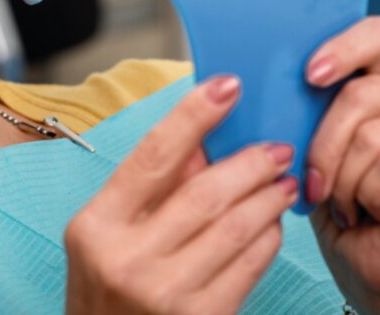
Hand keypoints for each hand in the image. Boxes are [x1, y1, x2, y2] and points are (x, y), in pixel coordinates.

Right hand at [64, 76, 297, 314]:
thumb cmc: (106, 292)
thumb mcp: (106, 236)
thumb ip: (149, 188)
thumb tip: (202, 138)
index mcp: (96, 225)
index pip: (153, 156)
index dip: (193, 115)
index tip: (227, 86)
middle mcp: (128, 259)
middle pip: (204, 192)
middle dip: (249, 163)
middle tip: (276, 148)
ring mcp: (165, 293)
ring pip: (235, 228)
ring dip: (268, 197)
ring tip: (283, 181)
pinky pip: (249, 266)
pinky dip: (268, 237)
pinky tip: (272, 223)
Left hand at [305, 17, 379, 313]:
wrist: (364, 263)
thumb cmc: (332, 201)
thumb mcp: (305, 145)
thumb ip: (299, 108)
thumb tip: (256, 83)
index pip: (376, 35)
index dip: (344, 47)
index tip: (311, 75)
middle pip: (359, 94)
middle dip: (322, 146)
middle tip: (316, 183)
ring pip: (371, 136)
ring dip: (343, 181)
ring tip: (347, 202)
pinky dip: (366, 196)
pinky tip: (372, 211)